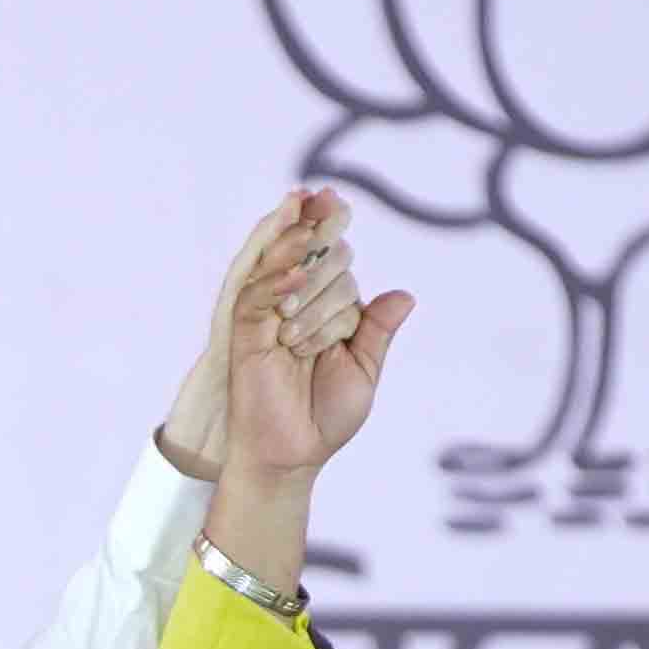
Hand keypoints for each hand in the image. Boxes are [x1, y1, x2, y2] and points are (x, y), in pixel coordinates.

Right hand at [200, 207, 413, 592]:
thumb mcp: (364, 370)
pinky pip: (257, 296)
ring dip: (300, 253)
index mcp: (325, 308)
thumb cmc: (325, 416)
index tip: (327, 194)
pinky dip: (275, 281)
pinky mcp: (245, 334)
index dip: (327, 223)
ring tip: (307, 242)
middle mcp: (294, 305)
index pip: (331, 256)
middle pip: (318, 257)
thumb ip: (377, 331)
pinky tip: (291, 274)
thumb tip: (403, 294)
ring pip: (286, 266)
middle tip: (326, 331)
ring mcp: (268, 317)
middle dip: (331, 268)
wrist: (294, 453)